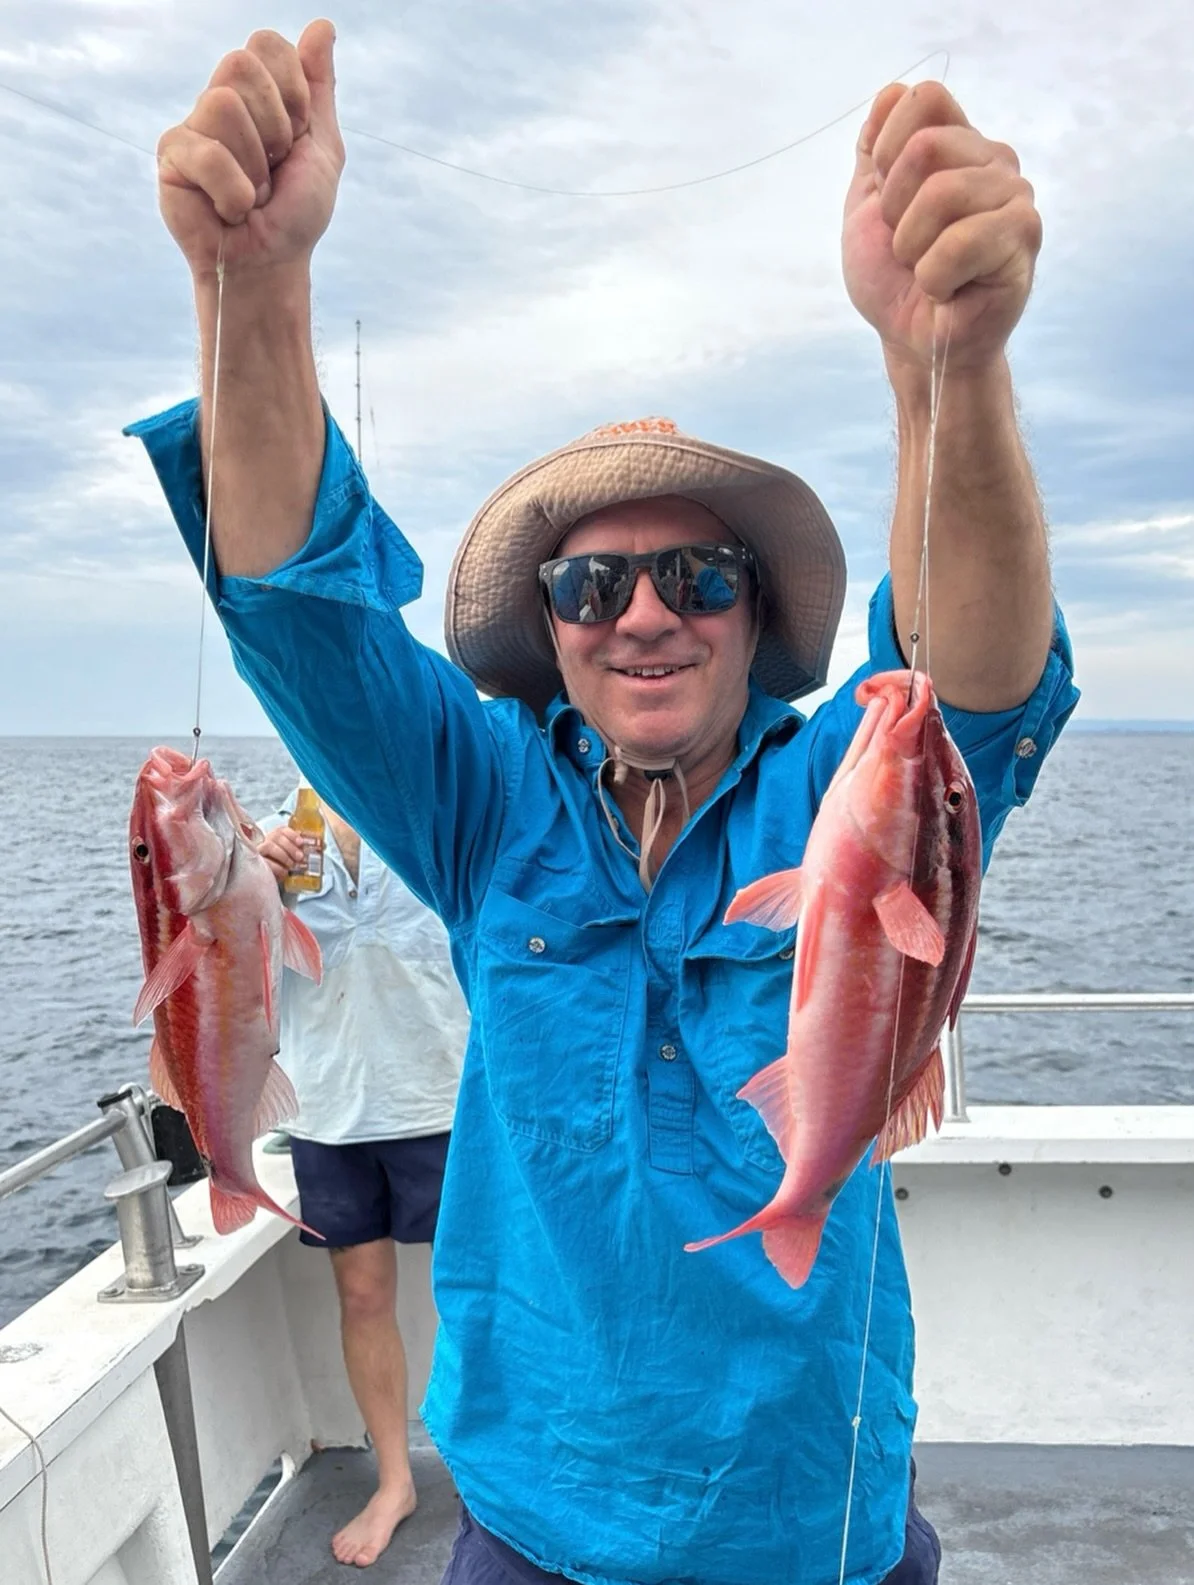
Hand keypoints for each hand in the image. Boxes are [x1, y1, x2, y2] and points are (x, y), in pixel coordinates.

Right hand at [157, 19, 344, 279]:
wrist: (271, 264)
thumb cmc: (294, 213)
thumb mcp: (322, 148)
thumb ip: (319, 87)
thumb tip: (322, 26)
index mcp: (257, 92)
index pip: (266, 45)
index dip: (292, 93)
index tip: (297, 138)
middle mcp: (220, 100)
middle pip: (240, 65)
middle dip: (274, 126)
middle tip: (273, 168)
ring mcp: (192, 126)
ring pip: (223, 106)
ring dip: (254, 165)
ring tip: (251, 193)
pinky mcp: (171, 157)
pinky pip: (206, 152)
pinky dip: (233, 190)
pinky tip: (230, 210)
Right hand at [257, 827, 305, 885]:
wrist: (272, 880)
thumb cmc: (284, 865)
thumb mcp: (294, 856)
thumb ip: (304, 850)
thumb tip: (321, 846)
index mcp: (277, 837)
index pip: (282, 829)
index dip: (292, 834)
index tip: (301, 842)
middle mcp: (267, 841)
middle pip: (276, 836)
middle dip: (290, 846)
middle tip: (300, 857)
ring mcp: (260, 851)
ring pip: (269, 846)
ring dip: (283, 855)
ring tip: (292, 865)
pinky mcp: (257, 863)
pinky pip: (265, 862)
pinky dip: (276, 867)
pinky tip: (284, 873)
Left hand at [842, 82, 1040, 375]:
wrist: (910, 342)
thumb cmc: (894, 282)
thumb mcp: (866, 209)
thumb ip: (874, 151)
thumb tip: (891, 93)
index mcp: (960, 146)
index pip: (925, 99)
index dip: (888, 150)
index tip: (886, 201)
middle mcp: (996, 163)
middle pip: (927, 146)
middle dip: (895, 210)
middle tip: (908, 247)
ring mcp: (1016, 198)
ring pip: (942, 193)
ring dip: (913, 248)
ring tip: (927, 271)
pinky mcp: (1023, 240)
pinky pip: (959, 242)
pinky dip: (933, 277)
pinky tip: (948, 291)